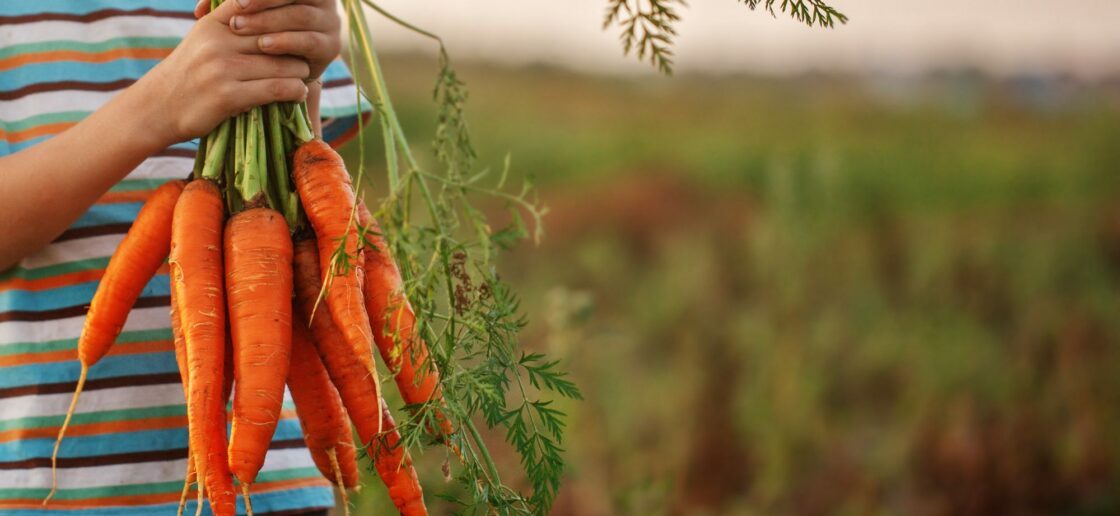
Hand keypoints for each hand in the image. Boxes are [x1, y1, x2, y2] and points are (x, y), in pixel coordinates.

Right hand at [138, 0, 312, 145]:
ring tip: (303, 76)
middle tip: (306, 56)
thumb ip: (232, 23)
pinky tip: (297, 93)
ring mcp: (222, 68)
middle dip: (296, 48)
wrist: (157, 108)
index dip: (285, 11)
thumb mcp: (204, 39)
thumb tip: (270, 9)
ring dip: (300, 73)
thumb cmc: (189, 73)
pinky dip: (294, 91)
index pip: (257, 5)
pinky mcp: (228, 96)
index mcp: (214, 23)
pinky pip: (277, 89)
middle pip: (277, 37)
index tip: (303, 19)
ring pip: (283, 65)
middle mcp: (217, 41)